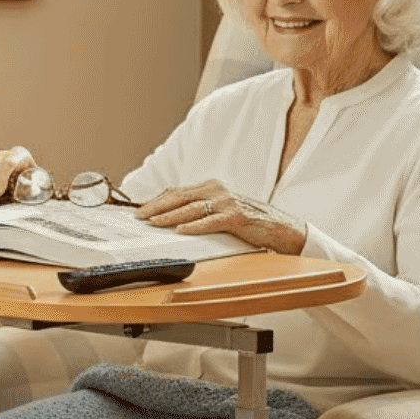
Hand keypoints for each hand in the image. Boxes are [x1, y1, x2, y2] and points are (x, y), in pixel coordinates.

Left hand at [136, 180, 307, 255]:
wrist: (279, 226)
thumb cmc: (248, 220)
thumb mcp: (220, 210)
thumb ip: (200, 210)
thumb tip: (172, 218)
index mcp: (211, 187)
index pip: (177, 191)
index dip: (157, 200)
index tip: (140, 210)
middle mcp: (217, 190)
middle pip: (180, 197)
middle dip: (157, 207)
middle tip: (139, 216)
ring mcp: (227, 202)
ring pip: (192, 208)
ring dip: (170, 216)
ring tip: (154, 223)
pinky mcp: (236, 217)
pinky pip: (211, 222)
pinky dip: (195, 226)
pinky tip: (182, 231)